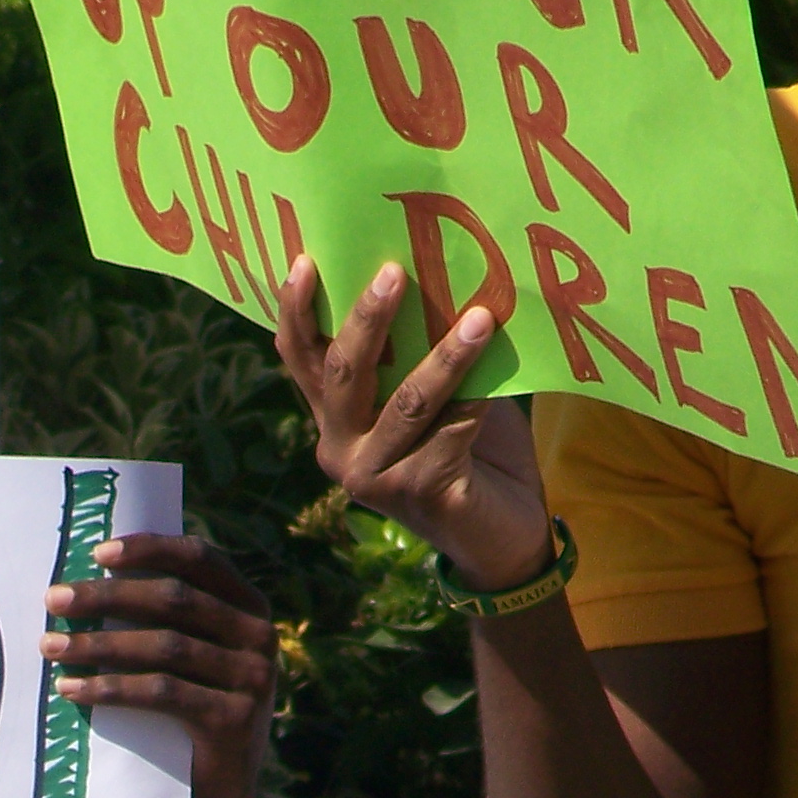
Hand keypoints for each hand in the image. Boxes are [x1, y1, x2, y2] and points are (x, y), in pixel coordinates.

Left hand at [42, 532, 278, 797]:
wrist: (215, 796)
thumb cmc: (187, 714)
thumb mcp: (188, 657)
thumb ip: (167, 617)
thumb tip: (91, 576)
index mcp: (250, 608)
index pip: (201, 559)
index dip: (150, 549)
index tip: (98, 553)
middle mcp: (260, 637)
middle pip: (173, 600)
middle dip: (107, 597)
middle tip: (53, 600)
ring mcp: (253, 679)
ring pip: (163, 646)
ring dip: (98, 644)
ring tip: (50, 646)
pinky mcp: (234, 720)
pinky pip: (160, 693)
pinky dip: (108, 689)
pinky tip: (70, 689)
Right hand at [273, 256, 552, 591]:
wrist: (501, 535)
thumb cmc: (471, 451)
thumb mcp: (435, 395)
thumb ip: (419, 354)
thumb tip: (441, 275)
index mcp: (334, 420)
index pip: (302, 360)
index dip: (296, 312)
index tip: (306, 262)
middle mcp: (340, 449)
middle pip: (343, 372)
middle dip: (367, 317)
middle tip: (396, 271)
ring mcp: (374, 477)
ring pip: (406, 401)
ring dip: (447, 356)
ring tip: (482, 317)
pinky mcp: (418, 494)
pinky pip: (450, 431)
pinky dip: (478, 397)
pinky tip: (500, 372)